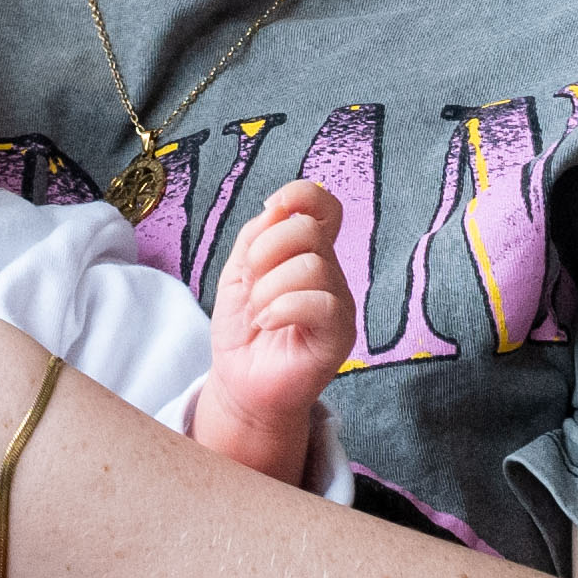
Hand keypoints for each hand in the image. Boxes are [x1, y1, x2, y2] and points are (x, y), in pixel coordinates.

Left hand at [192, 179, 352, 479]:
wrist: (241, 381)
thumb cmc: (243, 326)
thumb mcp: (238, 272)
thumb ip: (256, 236)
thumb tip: (277, 209)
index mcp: (308, 252)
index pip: (324, 205)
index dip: (300, 196)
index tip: (270, 212)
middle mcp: (330, 273)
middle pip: (309, 230)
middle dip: (264, 251)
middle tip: (251, 284)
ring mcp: (338, 304)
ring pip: (310, 266)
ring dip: (267, 288)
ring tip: (259, 312)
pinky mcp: (339, 336)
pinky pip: (319, 303)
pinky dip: (280, 309)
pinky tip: (267, 324)